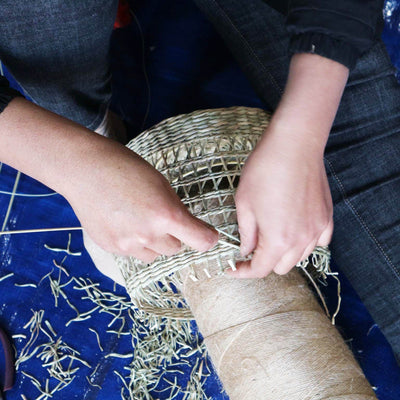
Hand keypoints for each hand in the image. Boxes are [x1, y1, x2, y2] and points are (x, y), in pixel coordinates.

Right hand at [67, 139, 217, 263]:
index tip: (207, 234)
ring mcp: (128, 244)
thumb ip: (175, 209)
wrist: (84, 169)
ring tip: (139, 220)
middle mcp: (148, 235)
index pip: (201, 241)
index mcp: (166, 214)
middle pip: (176, 249)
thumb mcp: (160, 184)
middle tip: (162, 218)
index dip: (208, 238)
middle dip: (175, 236)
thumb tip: (186, 227)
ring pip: (155, 255)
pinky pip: (133, 253)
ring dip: (155, 243)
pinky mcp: (111, 248)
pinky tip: (123, 222)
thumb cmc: (125, 168)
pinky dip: (134, 243)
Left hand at [229, 53, 347, 277]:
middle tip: (251, 247)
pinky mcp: (327, 217)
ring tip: (272, 236)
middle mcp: (301, 240)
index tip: (234, 268)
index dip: (244, 272)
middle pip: (281, 267)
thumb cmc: (264, 170)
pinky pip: (319, 242)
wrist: (294, 145)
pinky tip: (295, 230)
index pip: (260, 269)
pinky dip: (305, 243)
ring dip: (283, 254)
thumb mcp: (244, 203)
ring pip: (300, 257)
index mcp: (278, 240)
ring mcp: (318, 229)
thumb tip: (246, 250)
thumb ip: (246, 233)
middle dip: (263, 262)